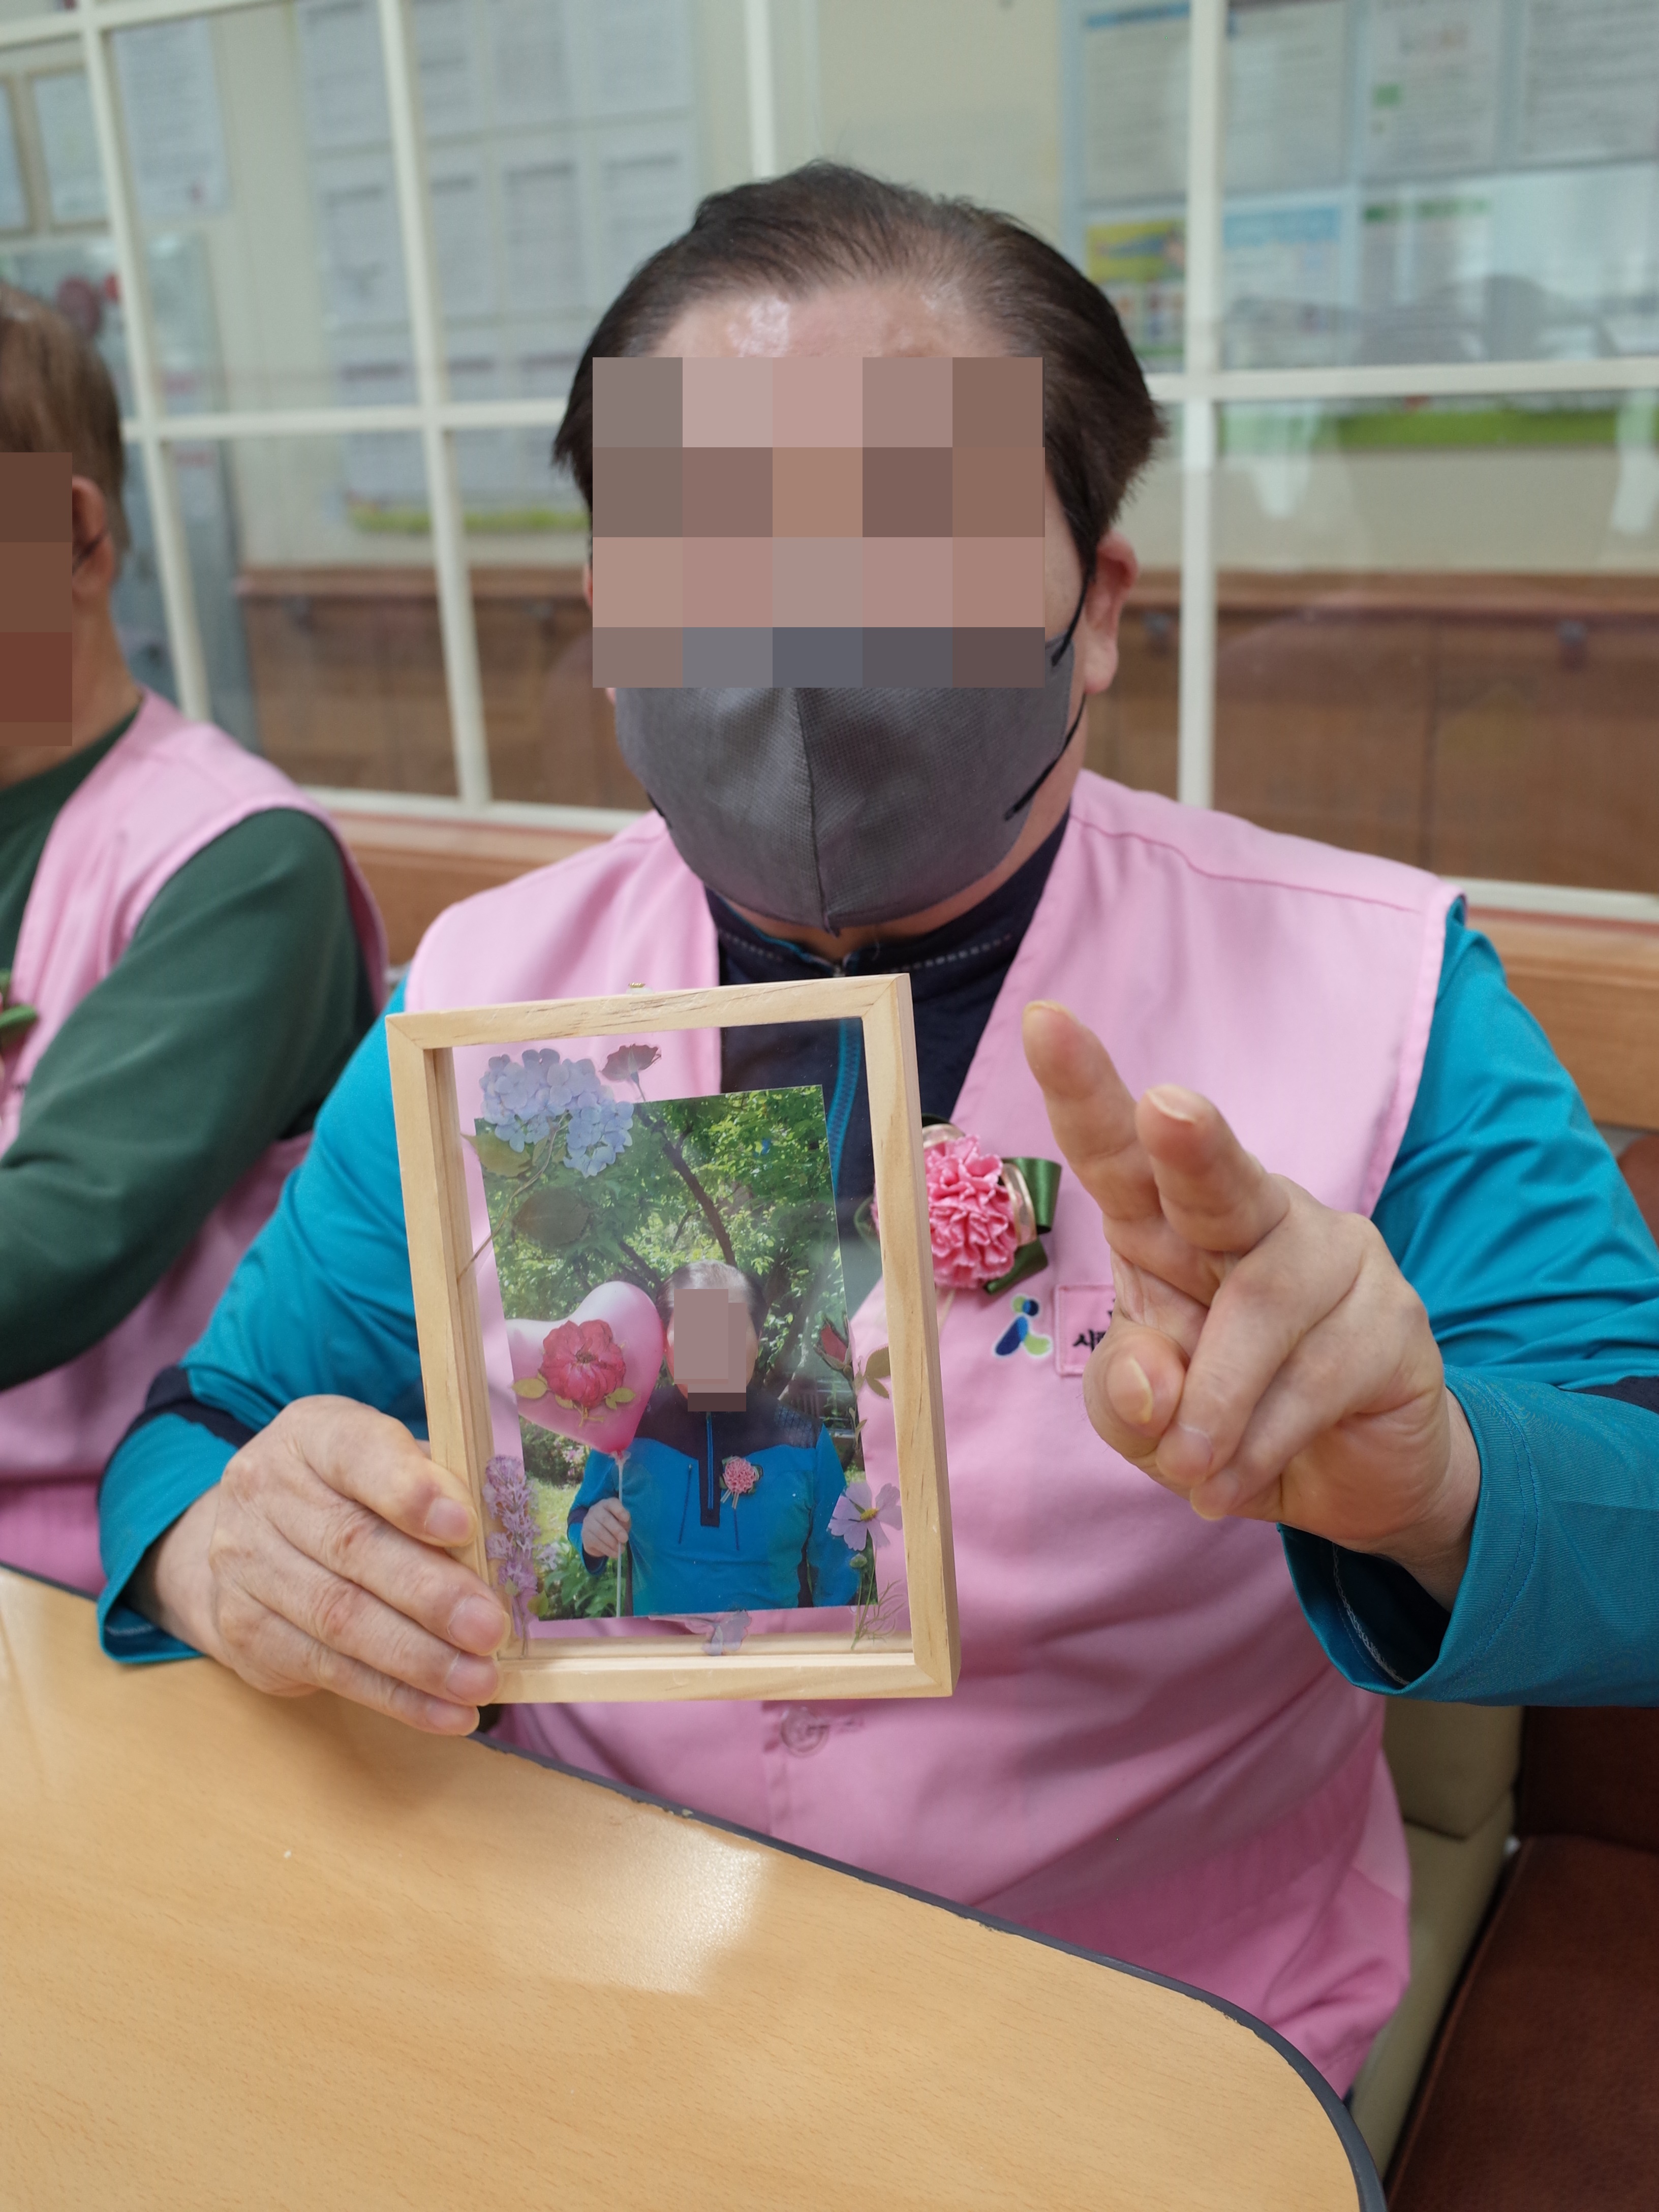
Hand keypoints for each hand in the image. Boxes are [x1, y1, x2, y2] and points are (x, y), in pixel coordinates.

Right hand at [132, 1396, 507, 1733]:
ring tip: (479, 1681)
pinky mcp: (245, 1632)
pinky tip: (447, 1712)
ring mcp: (244, 1563)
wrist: (252, 1538)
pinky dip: (395, 1697)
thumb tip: (496, 1542)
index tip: (464, 1527)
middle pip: (352, 1546)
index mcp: (312, 1434)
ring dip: (418, 1659)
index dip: (409, 1492)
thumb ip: (439, 1488)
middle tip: (491, 1628)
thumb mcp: (393, 1466)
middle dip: (429, 1595)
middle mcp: (263, 1491)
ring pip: (338, 1618)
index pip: (356, 1454)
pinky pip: (328, 1671)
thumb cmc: (355, 1493)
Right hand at [578, 1498, 630, 1558]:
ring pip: (600, 1532)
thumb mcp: (622, 1521)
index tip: (626, 1518)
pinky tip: (615, 1554)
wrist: (598, 1534)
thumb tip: (623, 1533)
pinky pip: (596, 1543)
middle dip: (616, 1530)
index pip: (612, 1504)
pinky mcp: (585, 1535)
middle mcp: (595, 1510)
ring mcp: (588, 1522)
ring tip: (622, 1549)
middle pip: (605, 1519)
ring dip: (612, 1542)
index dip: (619, 1510)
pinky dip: (607, 1550)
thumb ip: (624, 1523)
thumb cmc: (615, 1524)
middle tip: (625, 1539)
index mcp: (607, 1504)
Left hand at [1022, 1001, 1479, 1607]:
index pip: (1119, 1154)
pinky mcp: (1394, 1319)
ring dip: (1218, 1405)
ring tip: (1190, 1470)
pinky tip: (1233, 1483)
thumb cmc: (1224, 1421)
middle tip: (1166, 1110)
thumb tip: (1155, 1379)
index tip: (1043, 1022)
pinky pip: (1317, 1379)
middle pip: (1217, 1176)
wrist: (1349, 1478)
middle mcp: (1251, 1218)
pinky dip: (1262, 1443)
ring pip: (1262, 1310)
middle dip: (1191, 1143)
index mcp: (1169, 1224)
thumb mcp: (1145, 1421)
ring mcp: (1332, 1258)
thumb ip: (1125, 1395)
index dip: (1084, 1092)